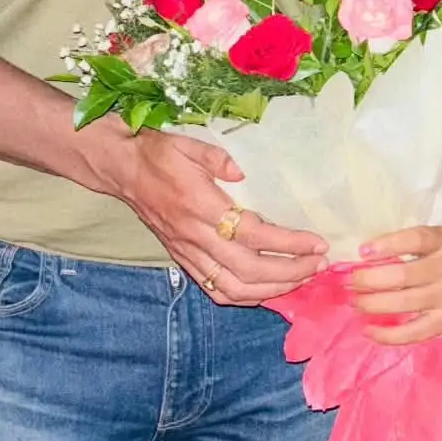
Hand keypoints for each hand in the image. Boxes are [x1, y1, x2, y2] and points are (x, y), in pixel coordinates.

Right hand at [101, 132, 326, 305]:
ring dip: (272, 290)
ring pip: (234, 289)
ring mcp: (188, 253)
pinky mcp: (183, 261)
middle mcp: (195, 237)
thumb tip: (242, 172)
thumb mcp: (187, 143)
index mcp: (200, 205)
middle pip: (249, 270)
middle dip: (290, 272)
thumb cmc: (158, 153)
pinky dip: (246, 297)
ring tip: (301, 279)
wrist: (122, 170)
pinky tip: (268, 289)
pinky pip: (216, 290)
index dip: (289, 243)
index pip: (253, 234)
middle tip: (319, 265)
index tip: (318, 244)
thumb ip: (216, 157)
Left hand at [348, 220, 441, 345]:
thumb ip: (439, 210)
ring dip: (372, 304)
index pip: (414, 239)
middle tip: (349, 279)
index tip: (363, 249)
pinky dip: (390, 335)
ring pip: (402, 304)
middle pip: (401, 276)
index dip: (387, 244)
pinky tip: (370, 332)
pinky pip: (414, 332)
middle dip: (368, 279)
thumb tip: (417, 182)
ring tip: (354, 301)